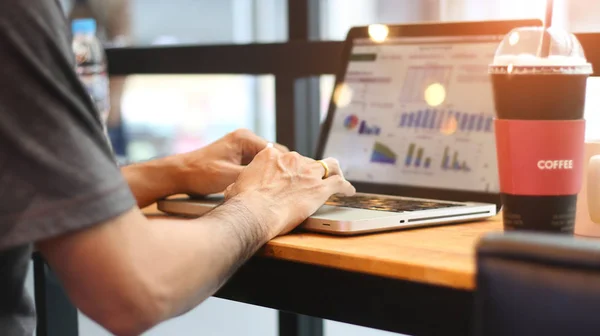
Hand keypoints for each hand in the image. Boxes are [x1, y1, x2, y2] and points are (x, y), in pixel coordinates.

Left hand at [178, 129, 287, 195]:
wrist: (179, 174)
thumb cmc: (201, 173)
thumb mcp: (231, 176)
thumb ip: (254, 174)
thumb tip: (275, 179)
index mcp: (245, 138)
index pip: (275, 152)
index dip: (284, 167)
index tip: (293, 181)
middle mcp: (245, 139)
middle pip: (273, 155)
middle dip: (280, 170)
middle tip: (288, 187)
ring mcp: (241, 147)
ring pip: (266, 161)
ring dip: (270, 173)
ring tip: (279, 189)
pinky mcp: (238, 157)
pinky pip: (256, 165)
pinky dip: (261, 174)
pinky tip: (265, 187)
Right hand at [224, 147, 355, 237]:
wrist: (254, 212)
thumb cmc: (242, 203)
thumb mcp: (236, 186)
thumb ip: (243, 183)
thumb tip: (233, 189)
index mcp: (271, 157)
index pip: (286, 157)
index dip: (291, 167)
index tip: (292, 174)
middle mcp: (292, 159)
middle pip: (307, 161)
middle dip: (311, 171)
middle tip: (313, 181)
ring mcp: (308, 172)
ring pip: (329, 166)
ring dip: (334, 172)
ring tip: (338, 178)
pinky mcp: (320, 188)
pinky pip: (339, 183)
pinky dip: (346, 187)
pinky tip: (349, 191)